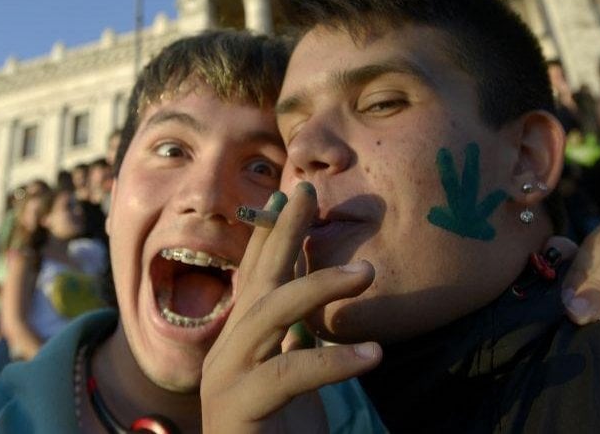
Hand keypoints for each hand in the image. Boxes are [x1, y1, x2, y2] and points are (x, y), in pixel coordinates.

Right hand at [200, 184, 380, 433]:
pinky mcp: (238, 408)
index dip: (272, 232)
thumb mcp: (294, 377)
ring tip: (367, 271)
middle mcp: (227, 350)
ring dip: (317, 286)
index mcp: (242, 340)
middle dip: (282, 231)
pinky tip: (373, 355)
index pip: (257, 275)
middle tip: (308, 191)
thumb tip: (315, 303)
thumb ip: (297, 338)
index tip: (291, 193)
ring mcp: (226, 377)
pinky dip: (333, 362)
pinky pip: (288, 374)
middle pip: (257, 279)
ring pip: (268, 315)